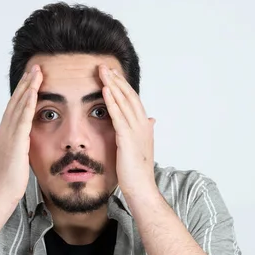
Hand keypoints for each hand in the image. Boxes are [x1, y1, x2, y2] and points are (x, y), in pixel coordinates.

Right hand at [0, 64, 42, 203]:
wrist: (1, 194)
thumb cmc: (10, 182)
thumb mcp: (17, 159)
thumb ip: (21, 147)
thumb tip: (28, 143)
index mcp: (4, 134)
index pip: (14, 108)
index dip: (22, 93)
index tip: (31, 79)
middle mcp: (3, 130)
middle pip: (15, 101)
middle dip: (25, 83)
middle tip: (35, 67)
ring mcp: (7, 134)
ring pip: (18, 104)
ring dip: (28, 86)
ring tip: (37, 71)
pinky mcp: (15, 140)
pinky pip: (22, 117)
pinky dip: (28, 102)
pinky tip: (34, 90)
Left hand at [98, 65, 156, 199]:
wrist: (142, 189)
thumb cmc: (138, 173)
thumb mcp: (142, 148)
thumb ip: (144, 132)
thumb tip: (151, 120)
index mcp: (144, 127)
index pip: (134, 101)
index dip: (124, 87)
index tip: (113, 75)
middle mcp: (143, 126)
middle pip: (130, 96)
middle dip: (117, 80)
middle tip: (105, 66)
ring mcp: (136, 131)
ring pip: (124, 102)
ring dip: (113, 85)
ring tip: (102, 71)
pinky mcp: (127, 139)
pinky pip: (118, 116)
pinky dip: (112, 101)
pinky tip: (105, 90)